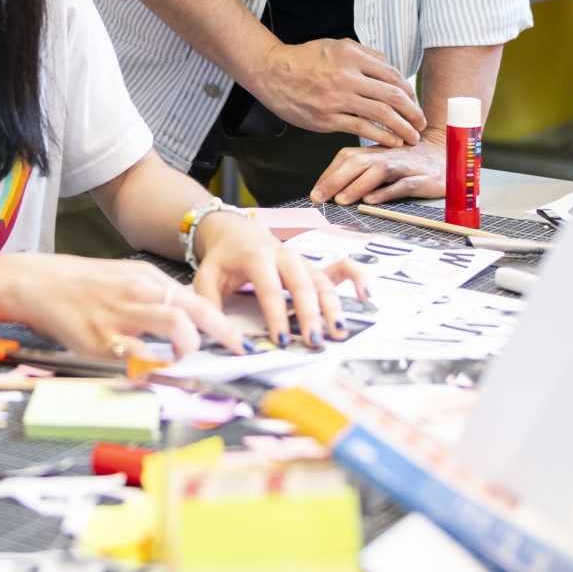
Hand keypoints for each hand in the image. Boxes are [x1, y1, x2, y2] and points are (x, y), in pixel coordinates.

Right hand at [0, 253, 242, 357]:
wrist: (40, 283)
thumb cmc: (84, 285)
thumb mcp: (125, 280)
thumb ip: (155, 300)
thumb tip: (187, 323)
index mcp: (148, 280)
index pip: (198, 302)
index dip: (224, 326)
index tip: (240, 344)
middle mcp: (140, 293)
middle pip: (194, 312)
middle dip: (220, 336)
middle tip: (232, 355)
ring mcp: (122, 315)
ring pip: (174, 326)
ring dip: (188, 348)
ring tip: (183, 361)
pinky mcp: (100, 338)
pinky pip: (135, 355)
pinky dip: (151, 367)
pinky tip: (152, 372)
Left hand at [188, 211, 352, 347]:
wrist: (236, 230)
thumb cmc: (223, 258)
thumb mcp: (206, 276)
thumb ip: (209, 304)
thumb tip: (218, 335)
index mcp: (257, 257)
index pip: (269, 287)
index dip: (277, 314)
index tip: (281, 339)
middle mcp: (284, 256)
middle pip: (302, 284)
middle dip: (309, 314)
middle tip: (314, 341)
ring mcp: (302, 260)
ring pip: (323, 281)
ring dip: (333, 306)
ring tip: (338, 332)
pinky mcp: (313, 266)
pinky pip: (340, 268)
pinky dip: (356, 278)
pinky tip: (365, 296)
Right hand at [248, 38, 426, 145]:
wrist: (273, 72)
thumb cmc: (305, 59)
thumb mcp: (336, 45)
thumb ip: (365, 54)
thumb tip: (391, 67)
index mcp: (352, 56)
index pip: (392, 75)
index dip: (409, 91)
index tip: (414, 103)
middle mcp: (346, 76)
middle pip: (392, 95)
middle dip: (413, 112)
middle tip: (421, 123)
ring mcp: (337, 98)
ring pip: (381, 114)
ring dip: (402, 128)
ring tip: (412, 137)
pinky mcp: (327, 118)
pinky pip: (361, 128)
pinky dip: (381, 136)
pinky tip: (391, 142)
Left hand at [309, 140, 443, 204]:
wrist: (450, 154)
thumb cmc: (411, 162)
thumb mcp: (385, 163)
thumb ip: (362, 172)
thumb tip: (332, 190)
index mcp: (376, 151)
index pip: (347, 156)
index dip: (329, 173)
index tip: (315, 192)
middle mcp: (389, 155)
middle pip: (358, 162)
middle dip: (335, 179)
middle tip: (318, 197)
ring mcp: (407, 166)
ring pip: (379, 171)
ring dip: (358, 185)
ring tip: (341, 200)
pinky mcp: (424, 179)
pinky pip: (404, 184)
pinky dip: (388, 191)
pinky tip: (373, 201)